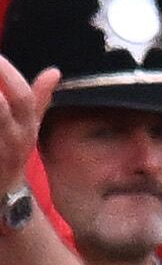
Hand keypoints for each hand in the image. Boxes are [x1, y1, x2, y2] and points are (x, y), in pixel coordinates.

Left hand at [0, 57, 58, 194]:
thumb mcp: (30, 127)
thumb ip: (40, 98)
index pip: (24, 97)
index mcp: (27, 128)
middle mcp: (15, 140)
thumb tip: (54, 72)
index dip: (8, 72)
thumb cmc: (13, 152)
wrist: (4, 193)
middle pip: (3, 107)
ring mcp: (1, 151)